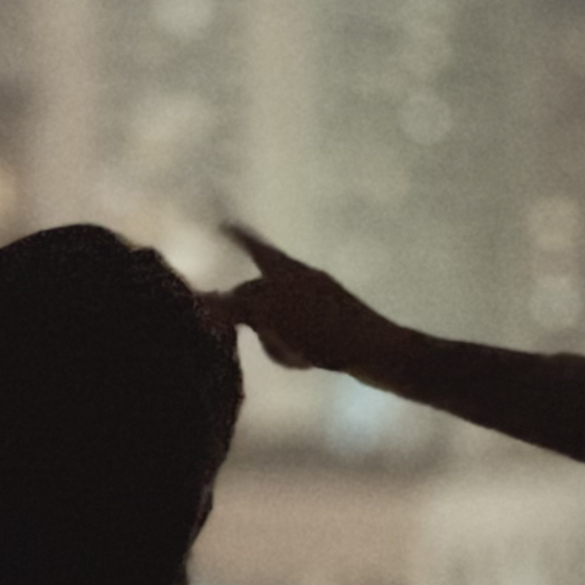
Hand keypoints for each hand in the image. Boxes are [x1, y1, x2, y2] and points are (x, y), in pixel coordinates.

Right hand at [204, 223, 415, 380]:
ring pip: (279, 318)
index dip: (238, 237)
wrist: (380, 352)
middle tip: (231, 327)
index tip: (223, 223)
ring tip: (288, 352)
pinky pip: (299, 336)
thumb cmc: (324, 329)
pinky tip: (307, 361)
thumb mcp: (272, 315)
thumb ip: (237, 306)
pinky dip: (293, 348)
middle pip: (261, 290)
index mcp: (289, 271)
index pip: (255, 247)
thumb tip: (205, 301)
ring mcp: (321, 303)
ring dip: (273, 337)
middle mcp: (304, 281)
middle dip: (247, 311)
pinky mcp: (334, 327)